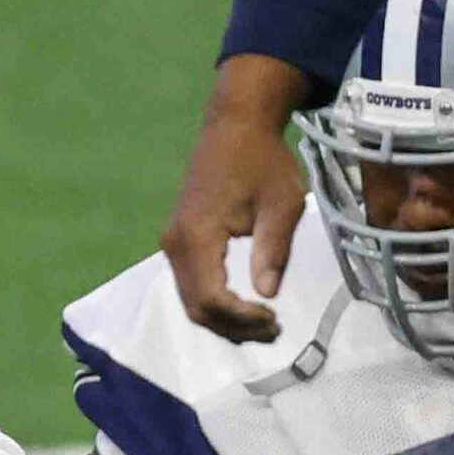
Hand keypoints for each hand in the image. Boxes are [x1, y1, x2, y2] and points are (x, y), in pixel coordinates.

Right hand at [159, 54, 313, 344]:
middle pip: (196, 307)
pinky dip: (214, 303)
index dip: (242, 317)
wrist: (235, 125)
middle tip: (272, 329)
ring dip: (224, 319)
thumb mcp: (281, 203)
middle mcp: (175, 244)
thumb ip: (273, 249)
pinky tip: (243, 305)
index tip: (275, 317)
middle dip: (233, 326)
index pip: (212, 297)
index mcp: (197, 236)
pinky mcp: (179, 241)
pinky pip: (190, 285)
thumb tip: (268, 293)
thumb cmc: (263, 160)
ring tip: (261, 322)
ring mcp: (172, 243)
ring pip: (190, 301)